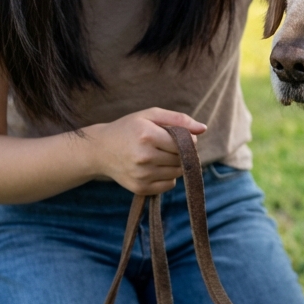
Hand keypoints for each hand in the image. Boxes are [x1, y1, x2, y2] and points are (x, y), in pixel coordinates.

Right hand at [86, 107, 206, 194]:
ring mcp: (142, 175)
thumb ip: (178, 119)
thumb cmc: (128, 128)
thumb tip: (203, 129)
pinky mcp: (140, 188)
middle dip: (181, 153)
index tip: (179, 137)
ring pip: (177, 173)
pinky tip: (155, 167)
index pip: (184, 143)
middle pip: (182, 159)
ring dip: (175, 165)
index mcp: (147, 135)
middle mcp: (144, 157)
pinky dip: (167, 177)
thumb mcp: (150, 115)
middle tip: (167, 146)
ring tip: (160, 156)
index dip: (187, 140)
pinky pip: (169, 185)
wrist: (100, 150)